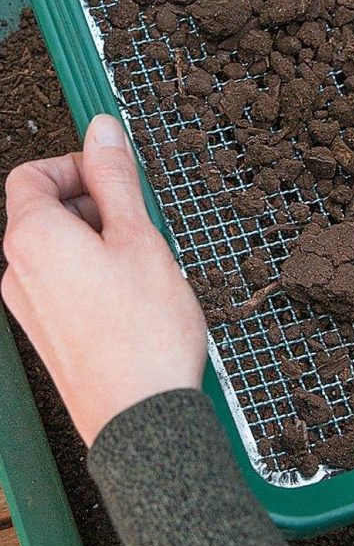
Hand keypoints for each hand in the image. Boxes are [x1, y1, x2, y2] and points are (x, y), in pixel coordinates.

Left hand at [2, 114, 206, 445]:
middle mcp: (17, 271)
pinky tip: (134, 295)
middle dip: (94, 204)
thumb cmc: (143, 331)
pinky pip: (63, 282)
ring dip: (99, 240)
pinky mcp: (46, 333)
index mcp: (33, 239)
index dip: (76, 165)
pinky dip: (94, 273)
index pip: (31, 174)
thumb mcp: (139, 236)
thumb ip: (115, 178)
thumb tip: (101, 129)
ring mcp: (27, 307)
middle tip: (142, 223)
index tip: (116, 177)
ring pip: (59, 248)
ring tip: (144, 264)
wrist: (141, 416)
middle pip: (46, 211)